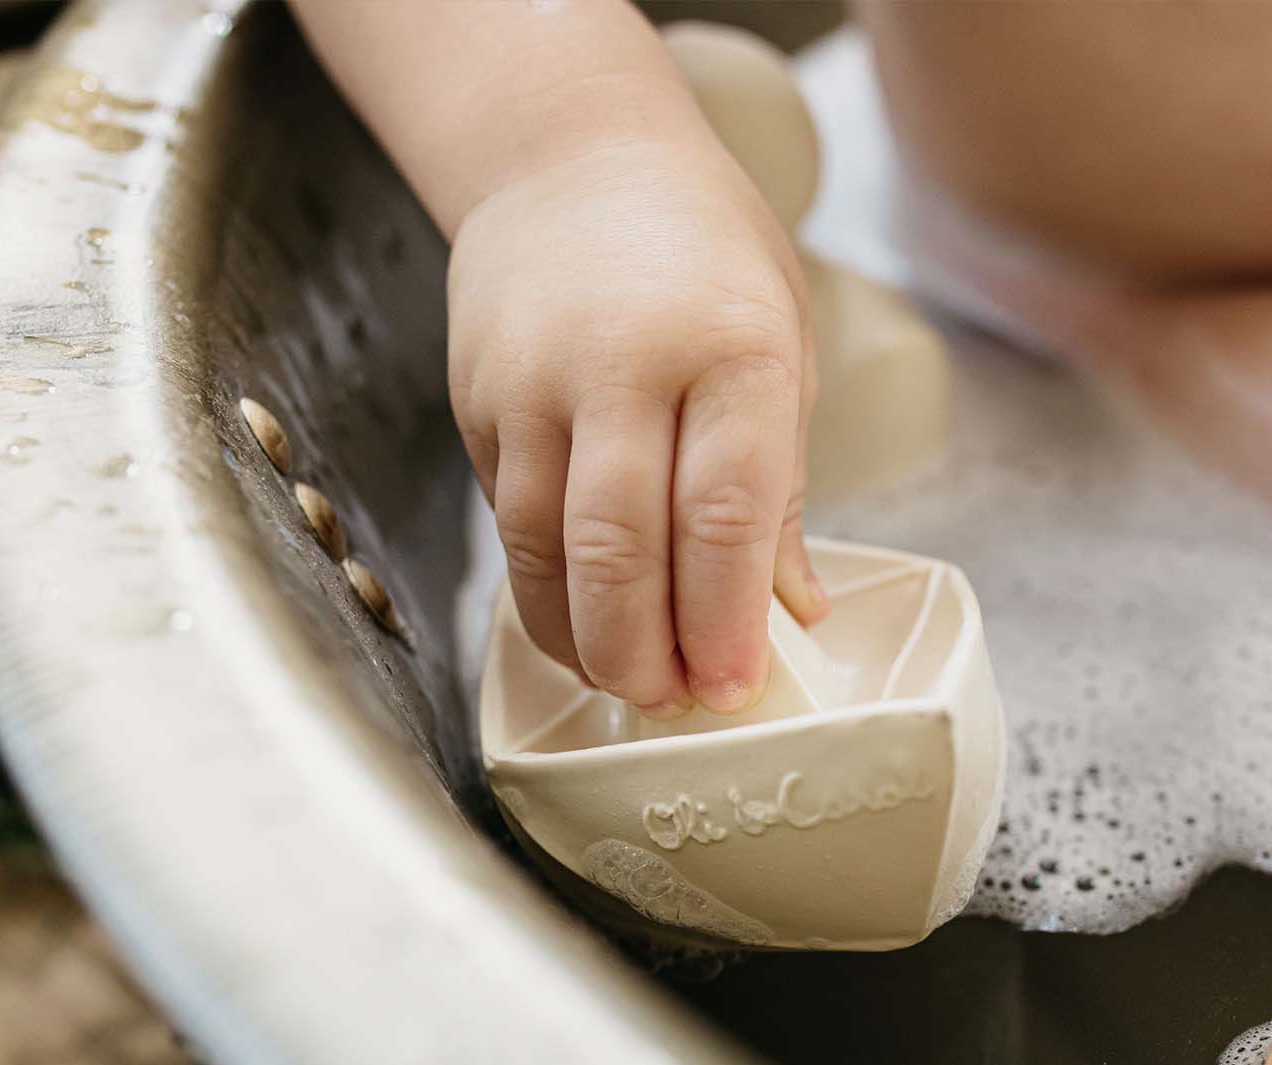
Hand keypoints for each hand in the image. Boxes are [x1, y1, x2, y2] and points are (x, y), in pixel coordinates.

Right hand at [448, 136, 825, 718]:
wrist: (569, 155)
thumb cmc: (701, 254)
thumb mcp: (781, 345)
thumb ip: (782, 488)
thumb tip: (792, 610)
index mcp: (729, 347)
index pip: (724, 513)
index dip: (725, 620)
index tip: (735, 687)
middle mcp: (622, 363)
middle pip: (619, 548)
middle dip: (647, 652)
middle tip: (675, 702)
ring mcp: (535, 384)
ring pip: (545, 552)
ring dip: (588, 640)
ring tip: (630, 682)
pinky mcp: (479, 405)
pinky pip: (508, 527)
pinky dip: (544, 598)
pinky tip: (581, 629)